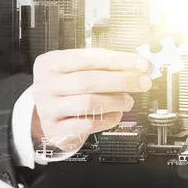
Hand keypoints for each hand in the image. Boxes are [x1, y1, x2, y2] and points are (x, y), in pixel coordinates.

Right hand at [31, 48, 151, 151]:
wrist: (45, 110)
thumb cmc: (65, 84)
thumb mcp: (74, 67)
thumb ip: (101, 63)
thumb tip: (134, 63)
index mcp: (51, 63)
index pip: (88, 58)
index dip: (118, 61)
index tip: (140, 64)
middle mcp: (46, 85)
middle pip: (89, 81)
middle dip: (122, 81)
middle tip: (142, 82)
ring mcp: (48, 108)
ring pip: (88, 103)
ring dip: (116, 101)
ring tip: (129, 100)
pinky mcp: (55, 129)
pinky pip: (86, 124)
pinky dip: (107, 119)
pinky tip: (117, 115)